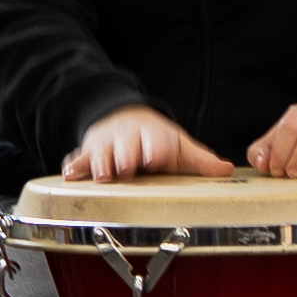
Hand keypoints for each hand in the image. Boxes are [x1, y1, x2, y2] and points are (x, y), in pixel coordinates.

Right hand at [63, 106, 236, 182]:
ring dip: (99, 163)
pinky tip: (69, 176)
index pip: (155, 141)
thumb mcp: (180, 148)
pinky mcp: (86, 153)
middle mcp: (127, 139)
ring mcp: (105, 145)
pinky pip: (76, 159)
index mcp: (153, 136)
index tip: (155, 157)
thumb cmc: (156, 141)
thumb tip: (227, 171)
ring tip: (101, 175)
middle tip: (127, 168)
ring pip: (99, 153)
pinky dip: (72, 167)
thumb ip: (201, 161)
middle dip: (125, 156)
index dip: (154, 148)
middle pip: (125, 147)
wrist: (125, 120)